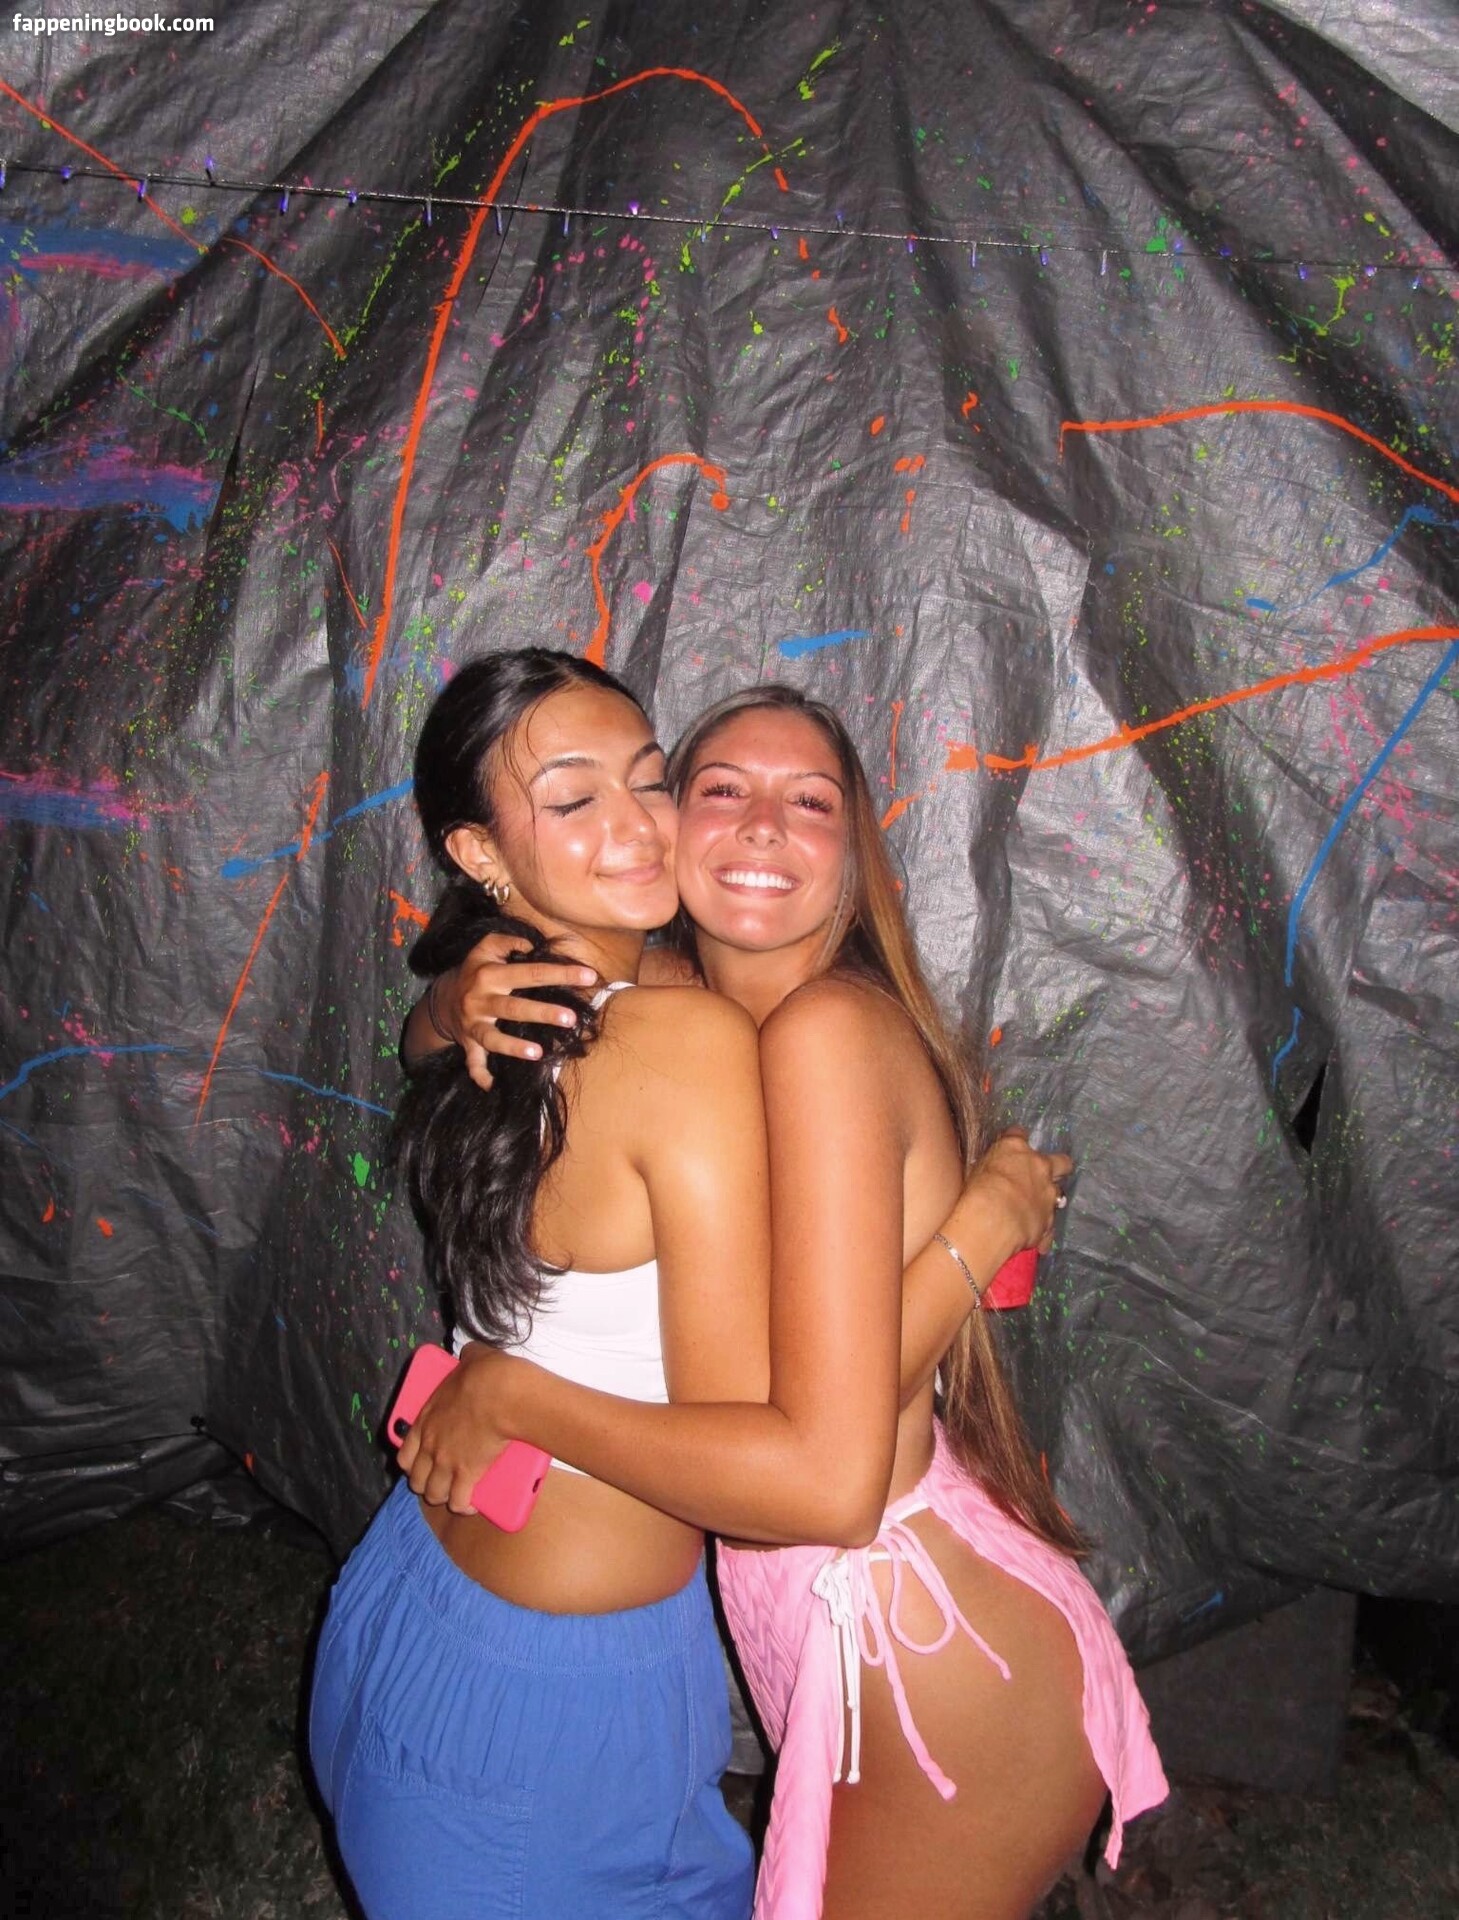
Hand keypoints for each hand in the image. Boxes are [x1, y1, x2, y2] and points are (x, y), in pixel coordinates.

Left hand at [396, 1343, 517, 1514]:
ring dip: (442, 1497)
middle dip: (424, 1484)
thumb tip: (471, 1354)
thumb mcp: (472, 1358)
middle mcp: (430, 1444)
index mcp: (426, 1418)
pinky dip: (464, 1505)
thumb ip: (466, 1358)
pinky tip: (471, 1504)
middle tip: (437, 1482)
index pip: (405, 1451)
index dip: (409, 1463)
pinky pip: (459, 1501)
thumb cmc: (487, 1375)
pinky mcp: (467, 1475)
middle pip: (416, 1478)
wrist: (502, 1394)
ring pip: (433, 1494)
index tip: (417, 1465)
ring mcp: (446, 1462)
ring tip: (454, 1496)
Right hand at [438, 935, 598, 1090]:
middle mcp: (481, 1001)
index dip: (560, 973)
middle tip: (570, 1018)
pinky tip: (492, 1086)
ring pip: (493, 1038)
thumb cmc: (475, 970)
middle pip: (514, 1008)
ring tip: (538, 1052)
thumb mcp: (484, 948)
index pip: (530, 972)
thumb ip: (506, 941)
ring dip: (513, 1047)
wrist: (443, 998)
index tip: (588, 977)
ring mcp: (474, 1025)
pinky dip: (480, 1075)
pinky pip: (473, 1062)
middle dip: (542, 1013)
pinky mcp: (469, 1043)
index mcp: (490, 975)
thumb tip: (531, 943)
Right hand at [962, 1128, 1072, 1259]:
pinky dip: (1042, 1228)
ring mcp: (1049, 1194)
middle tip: (1046, 1174)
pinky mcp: (1050, 1220)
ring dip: (1049, 1198)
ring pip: (1059, 1193)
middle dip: (1058, 1166)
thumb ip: (992, 1166)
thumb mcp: (976, 1170)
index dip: (1015, 1142)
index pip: (1018, 1134)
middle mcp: (1039, 1167)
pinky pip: (1050, 1225)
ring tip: (1035, 1208)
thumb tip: (993, 1170)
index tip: (1011, 1149)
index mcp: (1016, 1148)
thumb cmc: (976, 1190)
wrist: (992, 1219)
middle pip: (1061, 1161)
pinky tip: (1032, 1235)